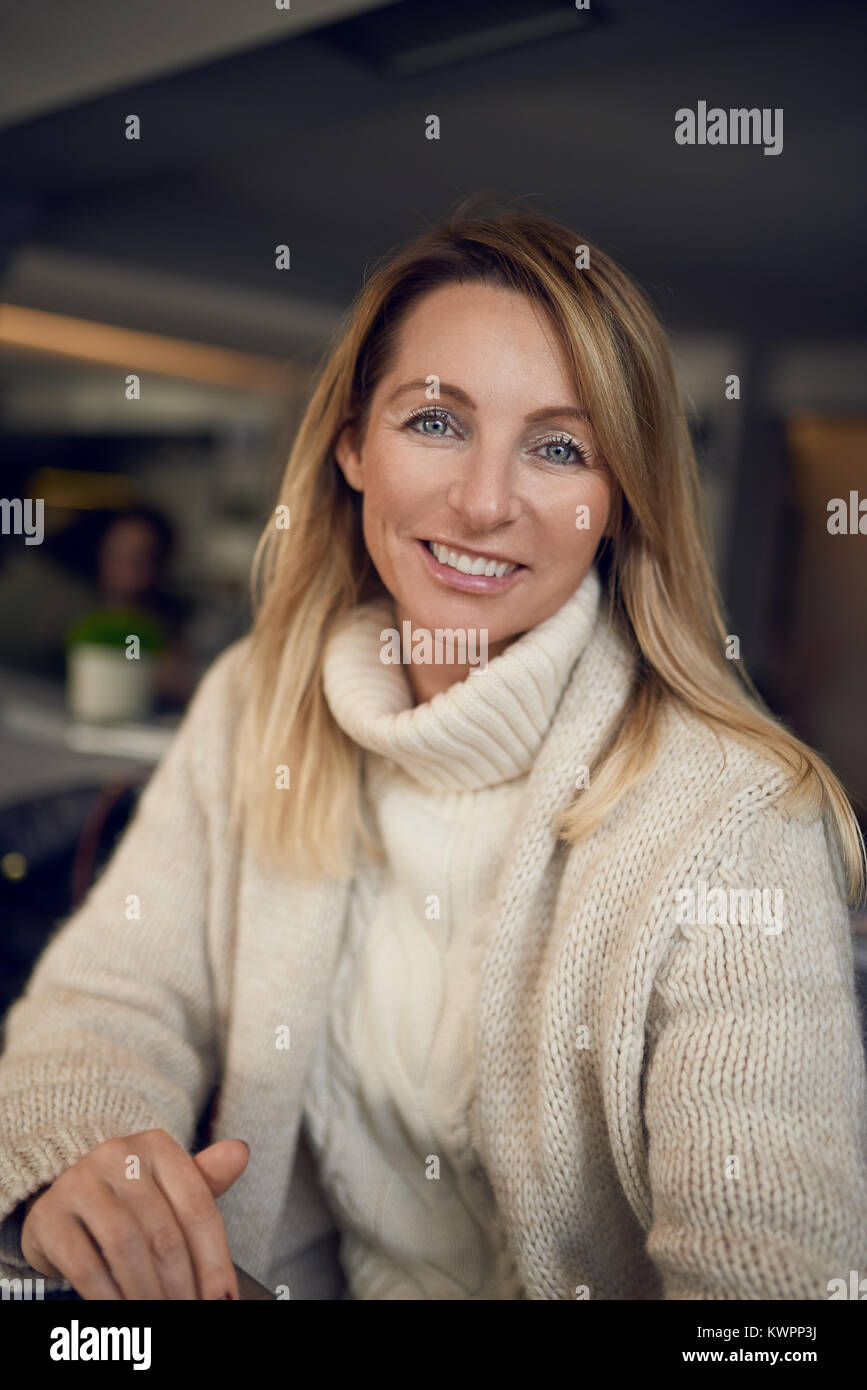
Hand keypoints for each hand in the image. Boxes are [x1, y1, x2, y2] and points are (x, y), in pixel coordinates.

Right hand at [20, 1130, 248, 1299]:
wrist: (61, 1193)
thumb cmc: (129, 1194)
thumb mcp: (168, 1184)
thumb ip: (205, 1179)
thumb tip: (240, 1153)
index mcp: (156, 1146)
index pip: (197, 1206)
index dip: (214, 1259)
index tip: (223, 1298)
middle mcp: (117, 1156)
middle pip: (164, 1232)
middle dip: (182, 1284)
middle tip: (190, 1311)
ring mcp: (78, 1183)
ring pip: (126, 1248)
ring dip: (148, 1293)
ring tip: (160, 1316)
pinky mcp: (49, 1216)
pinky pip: (86, 1265)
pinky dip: (110, 1297)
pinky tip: (124, 1312)